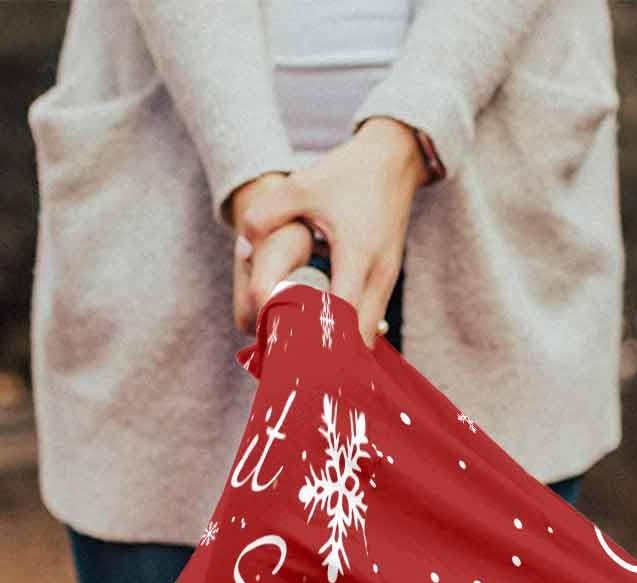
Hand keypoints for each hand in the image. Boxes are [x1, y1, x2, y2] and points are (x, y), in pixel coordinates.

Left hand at [233, 118, 427, 348]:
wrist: (394, 159)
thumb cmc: (347, 173)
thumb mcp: (302, 186)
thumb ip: (267, 214)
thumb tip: (242, 246)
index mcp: (357, 255)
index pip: (342, 317)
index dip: (319, 343)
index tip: (294, 360)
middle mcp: (378, 275)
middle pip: (359, 341)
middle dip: (330, 359)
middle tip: (295, 369)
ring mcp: (387, 281)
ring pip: (367, 336)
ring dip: (340, 351)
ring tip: (306, 360)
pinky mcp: (386, 281)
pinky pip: (369, 322)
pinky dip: (349, 336)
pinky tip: (323, 339)